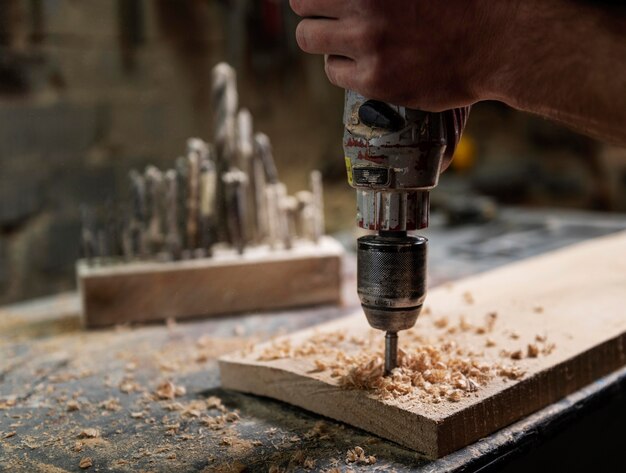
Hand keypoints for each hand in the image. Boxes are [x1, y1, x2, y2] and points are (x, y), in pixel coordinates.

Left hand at [290, 0, 517, 110]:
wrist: (497, 42)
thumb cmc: (462, 3)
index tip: (323, 2)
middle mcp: (365, 2)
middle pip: (302, 3)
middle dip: (313, 10)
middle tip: (329, 17)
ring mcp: (367, 41)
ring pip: (309, 38)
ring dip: (322, 39)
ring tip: (343, 42)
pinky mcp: (374, 77)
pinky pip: (333, 71)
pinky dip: (342, 67)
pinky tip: (363, 64)